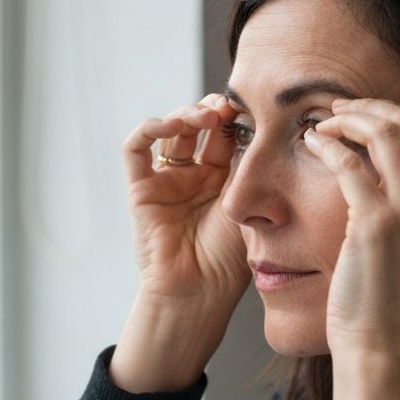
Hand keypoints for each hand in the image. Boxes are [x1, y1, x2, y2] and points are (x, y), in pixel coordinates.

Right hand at [122, 94, 249, 302]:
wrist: (199, 292)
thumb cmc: (230, 260)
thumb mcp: (250, 204)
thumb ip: (251, 167)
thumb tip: (264, 126)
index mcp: (223, 183)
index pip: (226, 136)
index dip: (235, 119)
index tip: (251, 109)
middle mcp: (194, 178)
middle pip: (198, 127)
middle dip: (213, 111)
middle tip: (228, 107)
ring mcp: (167, 182)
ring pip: (170, 131)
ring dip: (186, 114)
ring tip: (206, 116)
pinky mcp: (141, 189)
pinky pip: (136, 149)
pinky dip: (150, 128)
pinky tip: (170, 123)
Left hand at [305, 98, 399, 399]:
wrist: (386, 353)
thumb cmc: (399, 309)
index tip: (369, 116)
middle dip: (372, 108)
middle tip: (340, 110)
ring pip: (385, 133)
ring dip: (349, 119)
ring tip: (324, 124)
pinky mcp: (377, 224)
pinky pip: (349, 162)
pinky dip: (328, 146)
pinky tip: (312, 145)